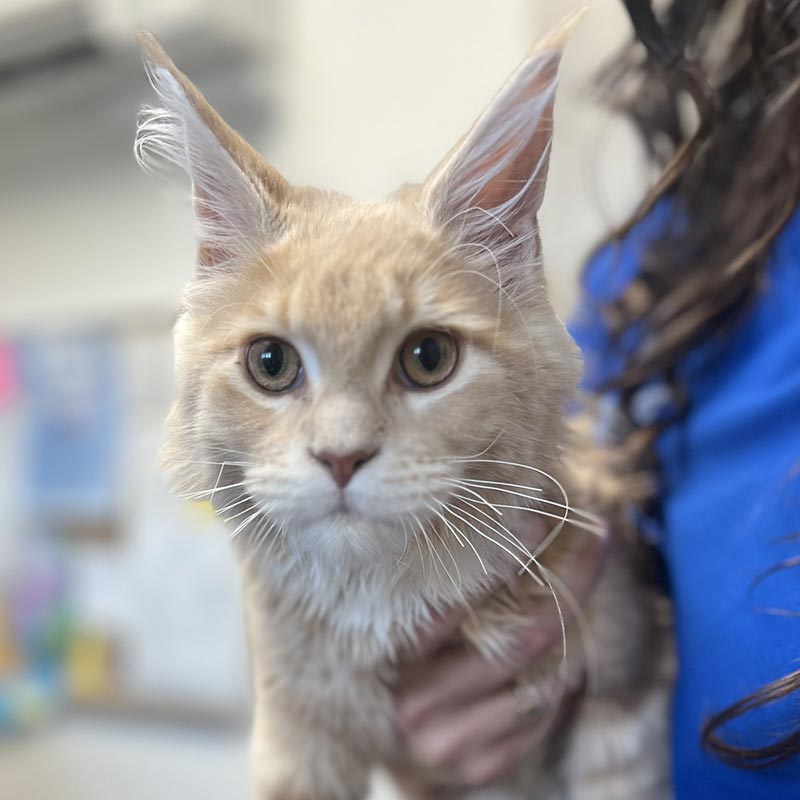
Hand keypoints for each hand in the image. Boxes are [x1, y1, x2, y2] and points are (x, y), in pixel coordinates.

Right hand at [394, 522, 606, 787]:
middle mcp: (417, 701)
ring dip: (567, 648)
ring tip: (567, 619)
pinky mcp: (478, 767)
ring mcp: (448, 740)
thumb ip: (462, 588)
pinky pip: (542, 718)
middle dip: (571, 586)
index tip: (537, 522)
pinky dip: (556, 689)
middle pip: (521, 642)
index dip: (501, 559)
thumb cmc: (429, 661)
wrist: (411, 741)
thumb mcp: (432, 623)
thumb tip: (520, 524)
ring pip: (542, 683)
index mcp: (401, 653)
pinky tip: (551, 671)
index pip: (455, 602)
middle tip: (597, 543)